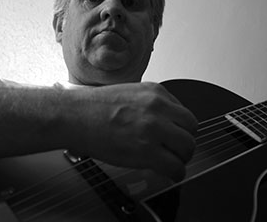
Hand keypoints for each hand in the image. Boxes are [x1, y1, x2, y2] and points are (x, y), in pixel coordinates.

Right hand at [67, 82, 197, 181]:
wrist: (75, 116)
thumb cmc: (94, 107)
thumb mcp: (130, 93)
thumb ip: (151, 104)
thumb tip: (164, 120)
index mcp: (155, 92)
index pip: (184, 111)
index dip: (180, 127)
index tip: (176, 135)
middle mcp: (158, 107)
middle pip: (191, 128)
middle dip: (185, 141)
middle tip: (177, 150)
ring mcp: (154, 128)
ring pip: (187, 146)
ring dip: (182, 157)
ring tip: (173, 162)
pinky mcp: (147, 150)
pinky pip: (175, 166)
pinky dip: (176, 173)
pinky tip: (170, 174)